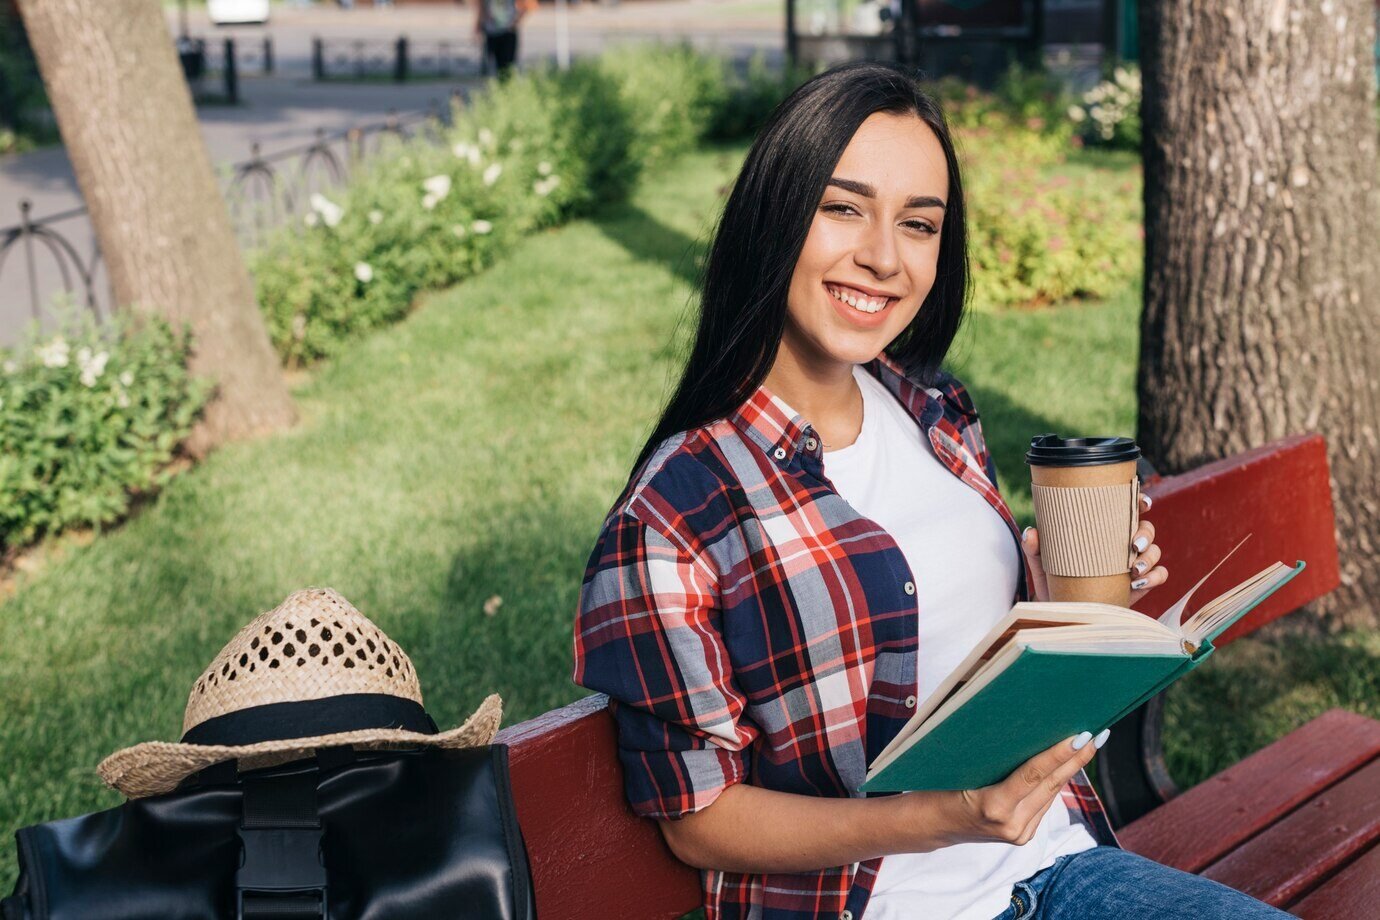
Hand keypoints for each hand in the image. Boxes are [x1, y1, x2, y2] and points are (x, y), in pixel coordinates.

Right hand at [929, 730, 1106, 846]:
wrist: (929, 825)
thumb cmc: (937, 789)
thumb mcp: (960, 770)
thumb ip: (995, 760)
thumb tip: (1028, 734)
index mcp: (992, 807)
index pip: (1033, 774)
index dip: (1060, 754)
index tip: (1082, 736)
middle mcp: (1011, 826)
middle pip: (1050, 785)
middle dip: (1076, 759)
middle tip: (1096, 734)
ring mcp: (1018, 834)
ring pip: (1050, 794)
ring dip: (1068, 769)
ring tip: (1087, 744)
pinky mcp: (1022, 836)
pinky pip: (1043, 803)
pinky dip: (1053, 783)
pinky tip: (1065, 765)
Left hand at [1020, 492, 1166, 606]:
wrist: (1059, 610)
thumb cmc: (1052, 580)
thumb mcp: (1042, 562)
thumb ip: (1035, 547)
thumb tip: (1032, 532)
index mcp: (1101, 531)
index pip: (1125, 510)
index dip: (1139, 501)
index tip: (1141, 502)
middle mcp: (1121, 544)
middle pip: (1146, 528)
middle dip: (1146, 534)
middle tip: (1133, 545)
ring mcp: (1133, 564)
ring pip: (1155, 551)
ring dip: (1150, 557)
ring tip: (1134, 570)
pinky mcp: (1139, 586)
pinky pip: (1159, 575)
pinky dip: (1155, 576)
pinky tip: (1139, 583)